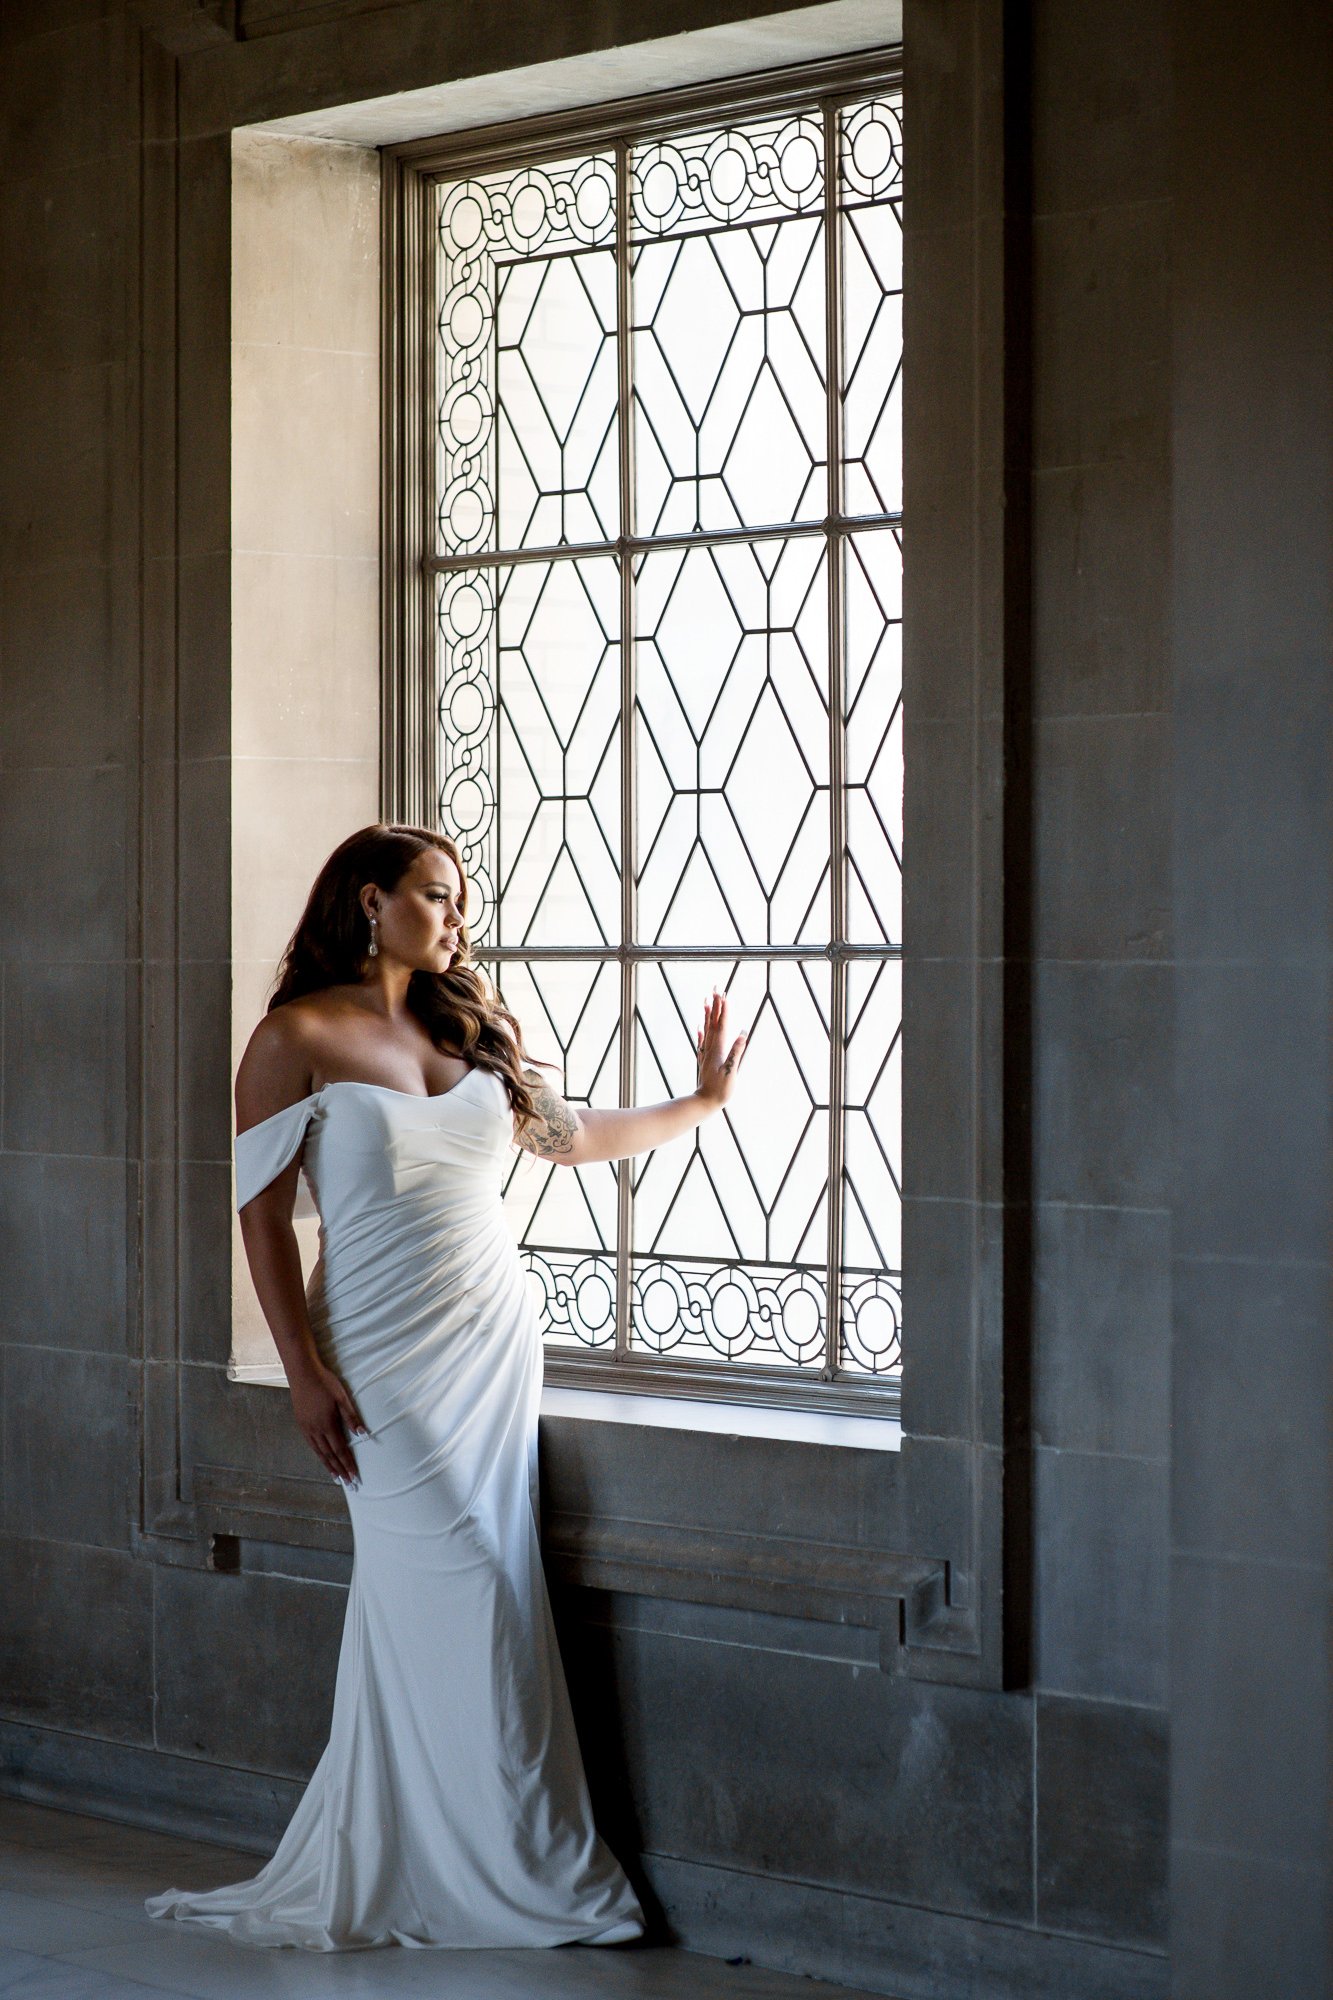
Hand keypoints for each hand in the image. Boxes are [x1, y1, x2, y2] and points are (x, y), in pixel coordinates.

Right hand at [289, 1360, 367, 1484]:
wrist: (302, 1372)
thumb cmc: (325, 1382)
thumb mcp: (342, 1397)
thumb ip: (352, 1417)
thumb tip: (362, 1435)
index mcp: (328, 1424)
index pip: (340, 1450)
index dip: (348, 1464)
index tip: (354, 1477)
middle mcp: (316, 1430)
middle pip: (329, 1455)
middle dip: (340, 1470)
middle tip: (348, 1484)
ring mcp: (306, 1428)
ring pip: (319, 1452)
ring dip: (328, 1466)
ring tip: (336, 1477)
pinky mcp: (301, 1424)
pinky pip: (311, 1445)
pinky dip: (318, 1455)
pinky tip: (322, 1458)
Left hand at [695, 988, 748, 1107]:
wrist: (703, 1103)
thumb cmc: (720, 1090)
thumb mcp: (731, 1072)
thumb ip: (736, 1052)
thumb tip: (742, 1033)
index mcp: (718, 1050)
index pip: (722, 1025)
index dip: (723, 1010)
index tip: (724, 995)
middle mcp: (710, 1048)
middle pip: (713, 1023)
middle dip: (716, 1006)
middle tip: (716, 990)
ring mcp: (706, 1054)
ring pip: (706, 1030)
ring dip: (708, 1015)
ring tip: (706, 1001)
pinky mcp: (704, 1060)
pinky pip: (702, 1042)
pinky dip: (701, 1032)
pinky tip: (699, 1027)